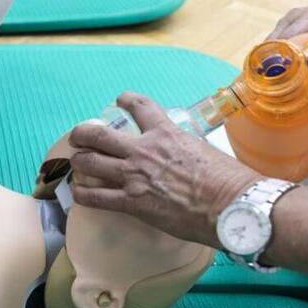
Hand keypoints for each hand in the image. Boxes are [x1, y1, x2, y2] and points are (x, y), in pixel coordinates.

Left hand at [67, 92, 260, 247]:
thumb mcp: (204, 150)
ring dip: (79, 162)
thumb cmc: (227, 180)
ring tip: (76, 164)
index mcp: (165, 133)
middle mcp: (143, 151)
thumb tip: (182, 154)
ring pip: (90, 162)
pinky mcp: (131, 202)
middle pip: (98, 135)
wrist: (230, 207)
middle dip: (82, 134)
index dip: (126, 100)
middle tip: (78, 137)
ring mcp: (134, 176)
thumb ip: (184, 148)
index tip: (120, 100)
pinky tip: (79, 193)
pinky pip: (96, 197)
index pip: (139, 106)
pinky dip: (83, 194)